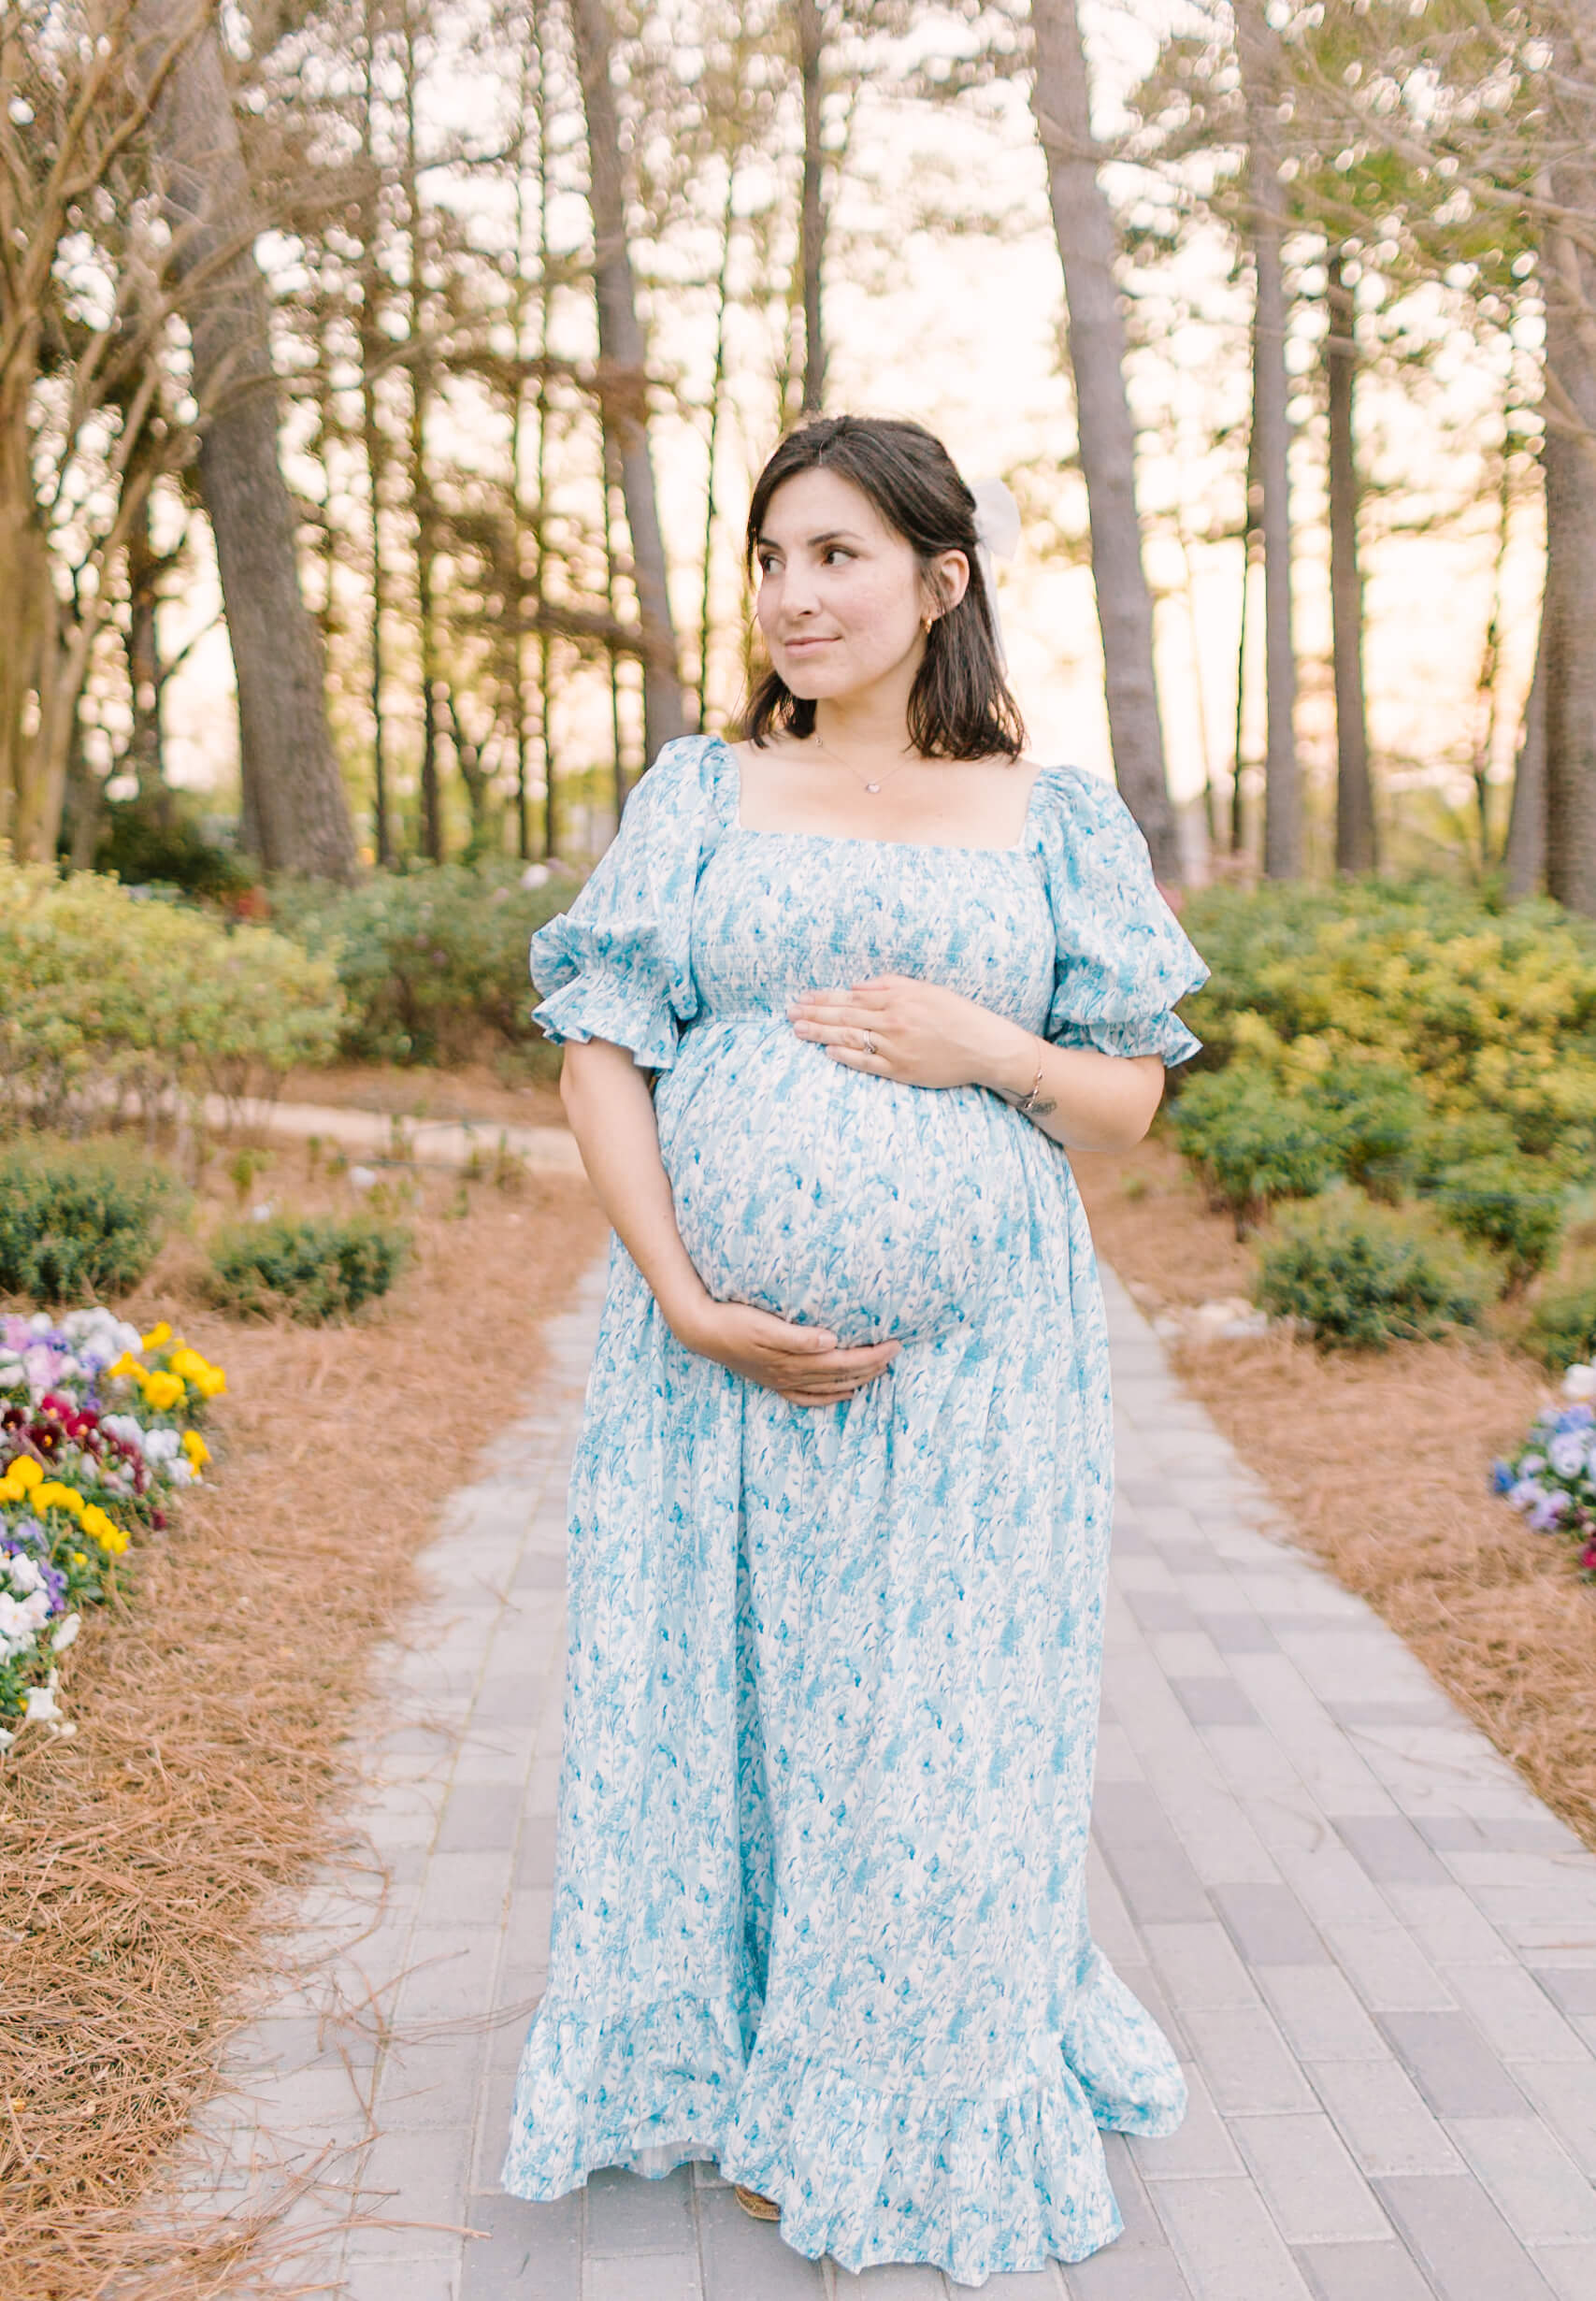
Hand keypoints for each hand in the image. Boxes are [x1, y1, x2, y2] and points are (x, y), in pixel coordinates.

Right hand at [671, 1297, 899, 1406]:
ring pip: (829, 1387)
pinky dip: (830, 1397)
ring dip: (857, 1380)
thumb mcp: (765, 1325)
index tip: (894, 1343)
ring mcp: (782, 1381)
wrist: (701, 1331)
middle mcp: (791, 1375)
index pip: (843, 1361)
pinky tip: (844, 1394)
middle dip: (872, 1366)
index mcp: (793, 1361)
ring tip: (880, 1371)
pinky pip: (808, 1397)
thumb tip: (833, 1342)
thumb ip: (799, 1337)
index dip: (871, 1355)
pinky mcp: (773, 1380)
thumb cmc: (733, 1321)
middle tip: (896, 1351)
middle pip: (841, 1375)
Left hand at [787, 973, 1020, 1089]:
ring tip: (798, 1031)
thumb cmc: (959, 1015)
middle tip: (789, 1014)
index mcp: (898, 999)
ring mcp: (895, 1048)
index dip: (823, 998)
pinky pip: (866, 1064)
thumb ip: (890, 984)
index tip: (802, 997)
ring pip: (849, 1039)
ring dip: (820, 1035)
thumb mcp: (927, 989)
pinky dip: (845, 1057)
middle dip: (813, 1015)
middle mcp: (893, 1022)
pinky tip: (827, 1052)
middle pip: (843, 1018)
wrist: (985, 1046)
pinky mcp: (901, 1070)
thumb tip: (857, 985)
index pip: (850, 998)